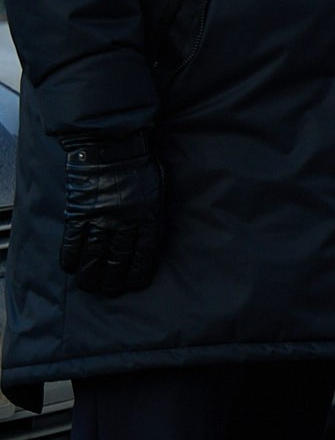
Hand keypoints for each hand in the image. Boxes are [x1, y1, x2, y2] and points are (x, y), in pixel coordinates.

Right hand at [59, 135, 164, 296]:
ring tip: (89, 286)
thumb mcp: (159, 189)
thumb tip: (151, 232)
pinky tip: (71, 267)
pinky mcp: (79, 214)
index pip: (144, 255)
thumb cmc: (140, 165)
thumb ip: (154, 213)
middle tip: (109, 291)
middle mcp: (125, 224)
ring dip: (90, 275)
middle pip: (117, 261)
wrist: (112, 148)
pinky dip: (71, 257)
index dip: (138, 273)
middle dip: (113, 280)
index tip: (134, 284)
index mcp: (148, 218)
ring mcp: (100, 220)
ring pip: (94, 257)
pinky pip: (73, 242)